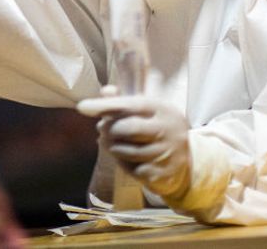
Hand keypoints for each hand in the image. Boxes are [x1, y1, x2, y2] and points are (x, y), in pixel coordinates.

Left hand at [77, 87, 191, 200]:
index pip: (132, 104)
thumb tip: (106, 91)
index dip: (106, 105)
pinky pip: (133, 170)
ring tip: (111, 143)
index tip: (82, 106)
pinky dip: (123, 164)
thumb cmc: (157, 131)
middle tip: (101, 129)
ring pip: (128, 151)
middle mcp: (169, 130)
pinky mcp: (163, 174)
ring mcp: (168, 153)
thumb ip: (124, 100)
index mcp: (164, 109)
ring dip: (113, 148)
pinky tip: (125, 159)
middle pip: (129, 128)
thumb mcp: (146, 112)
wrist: (184, 164)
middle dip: (109, 129)